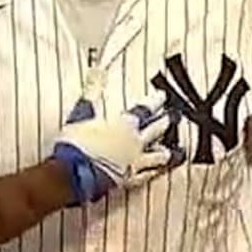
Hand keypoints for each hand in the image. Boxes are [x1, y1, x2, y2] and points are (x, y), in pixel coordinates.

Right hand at [50, 97, 184, 205]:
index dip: (155, 101)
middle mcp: (135, 142)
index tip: (163, 96)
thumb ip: (92, 92)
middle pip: (157, 130)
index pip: (145, 109)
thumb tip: (96, 71)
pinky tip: (159, 173)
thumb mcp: (81, 113)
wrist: (72, 173)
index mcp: (125, 124)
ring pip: (159, 157)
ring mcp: (135, 163)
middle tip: (177, 118)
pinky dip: (156, 173)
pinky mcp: (131, 181)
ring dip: (170, 153)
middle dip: (167, 122)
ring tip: (178, 152)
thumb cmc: (76, 143)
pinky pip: (148, 176)